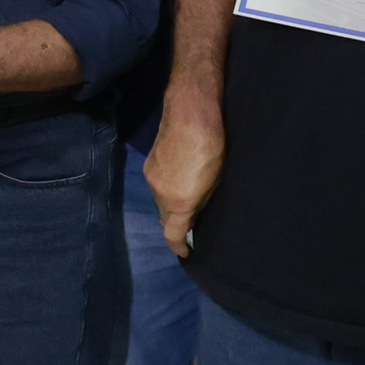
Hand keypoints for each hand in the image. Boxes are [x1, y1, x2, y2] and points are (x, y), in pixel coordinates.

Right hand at [144, 111, 221, 256]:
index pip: (172, 234)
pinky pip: (157, 186)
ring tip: (187, 195)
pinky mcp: (148, 165)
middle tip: (190, 221)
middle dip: (175, 223)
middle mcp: (160, 194)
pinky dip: (166, 189)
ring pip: (160, 201)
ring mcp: (151, 178)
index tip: (185, 251)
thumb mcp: (215, 180)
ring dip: (171, 203)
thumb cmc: (212, 146)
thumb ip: (201, 201)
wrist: (190, 113)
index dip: (178, 246)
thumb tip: (193, 212)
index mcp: (179, 202)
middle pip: (164, 218)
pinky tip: (178, 177)